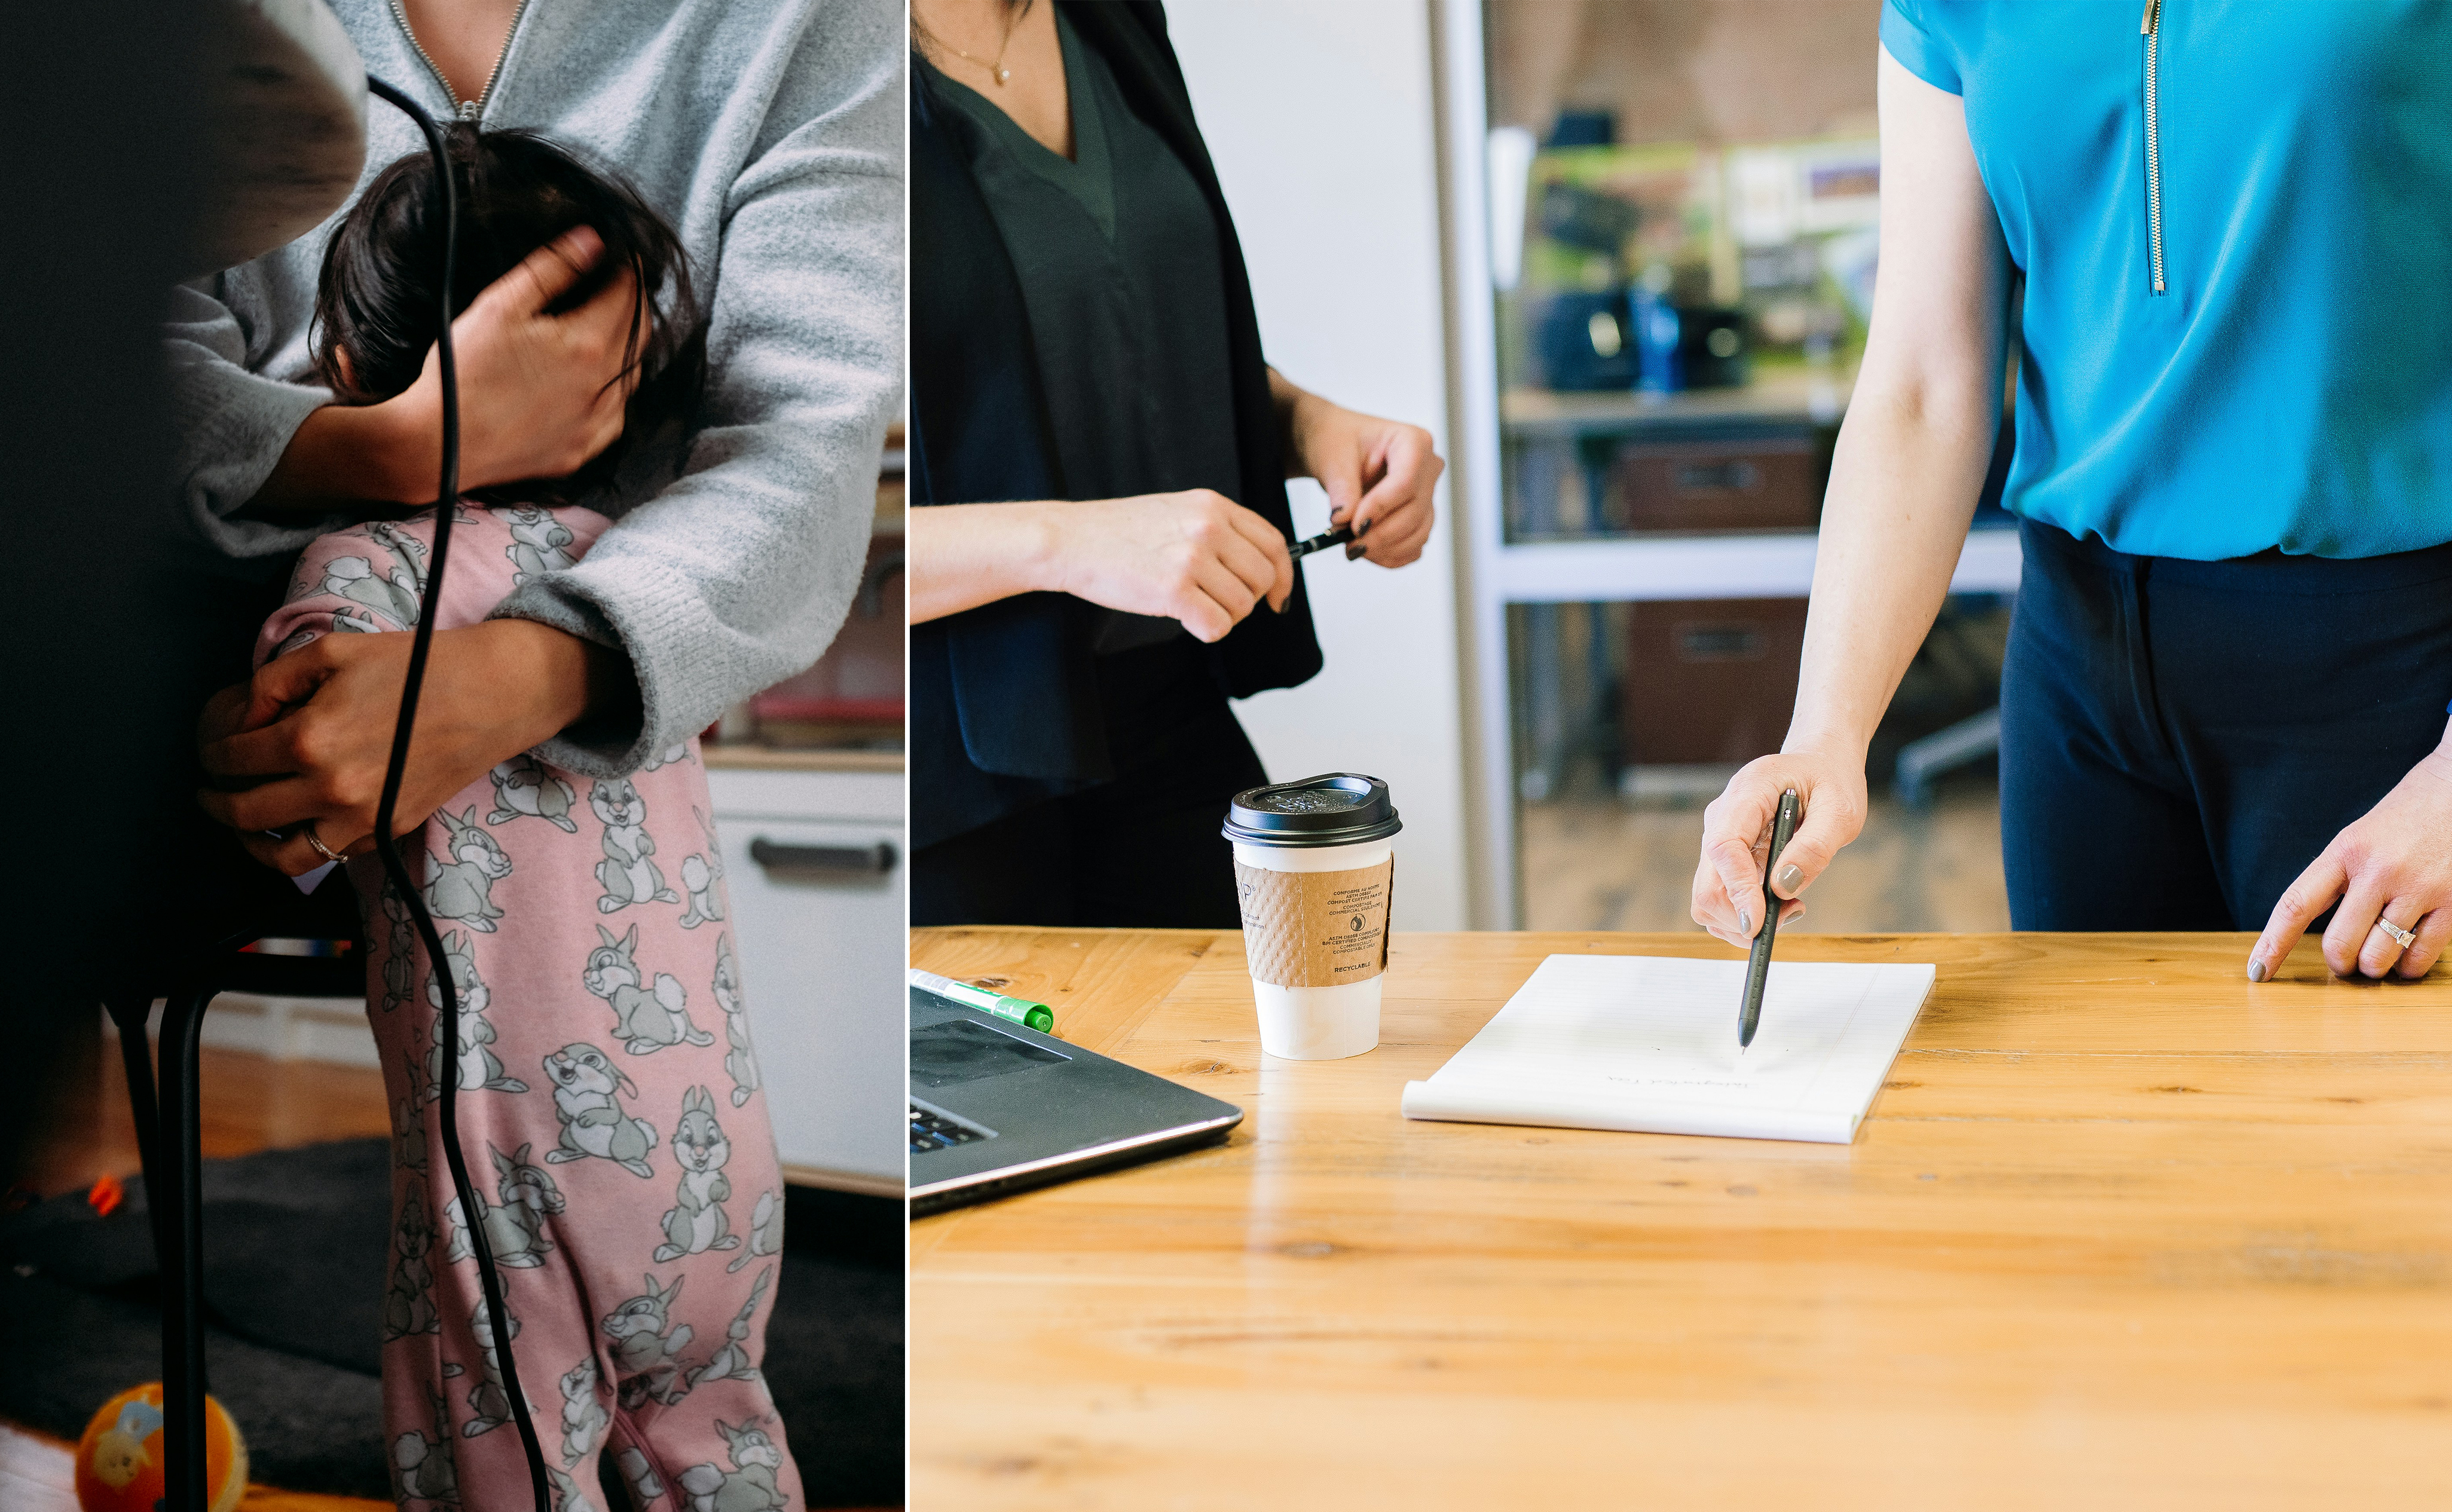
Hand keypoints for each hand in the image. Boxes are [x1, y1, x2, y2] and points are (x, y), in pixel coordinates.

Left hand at [196, 620, 611, 874]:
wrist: (491, 694)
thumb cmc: (417, 666)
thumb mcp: (334, 650)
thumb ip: (274, 681)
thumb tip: (245, 717)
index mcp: (309, 738)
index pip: (231, 757)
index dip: (212, 750)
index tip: (213, 747)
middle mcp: (329, 787)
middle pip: (244, 810)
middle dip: (215, 798)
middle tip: (209, 788)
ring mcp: (360, 817)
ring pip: (280, 854)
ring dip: (248, 840)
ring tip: (241, 822)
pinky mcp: (386, 830)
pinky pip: (327, 856)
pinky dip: (299, 850)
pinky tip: (294, 827)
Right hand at [254, 228, 639, 510]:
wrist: (437, 445)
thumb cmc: (462, 373)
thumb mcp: (501, 305)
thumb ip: (552, 268)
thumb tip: (593, 240)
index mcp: (589, 344)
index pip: (629, 295)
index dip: (627, 270)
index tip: (619, 257)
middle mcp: (605, 387)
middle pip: (640, 333)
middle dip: (632, 303)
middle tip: (615, 286)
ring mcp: (597, 424)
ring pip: (632, 375)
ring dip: (625, 346)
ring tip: (602, 326)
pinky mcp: (583, 449)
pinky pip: (616, 414)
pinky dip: (612, 390)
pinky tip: (591, 380)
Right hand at [1043, 489, 1293, 642]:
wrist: (1072, 540)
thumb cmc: (1118, 532)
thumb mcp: (1177, 512)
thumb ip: (1217, 530)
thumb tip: (1256, 567)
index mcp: (1213, 506)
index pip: (1273, 542)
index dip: (1283, 575)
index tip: (1277, 596)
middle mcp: (1208, 528)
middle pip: (1262, 578)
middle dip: (1246, 601)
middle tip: (1219, 604)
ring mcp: (1192, 558)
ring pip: (1241, 606)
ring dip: (1222, 616)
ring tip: (1192, 606)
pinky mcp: (1174, 590)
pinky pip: (1217, 626)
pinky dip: (1205, 630)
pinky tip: (1184, 618)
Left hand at [1282, 391, 1440, 567]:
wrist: (1336, 449)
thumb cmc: (1337, 440)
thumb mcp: (1332, 457)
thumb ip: (1341, 488)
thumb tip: (1344, 520)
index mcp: (1412, 441)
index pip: (1406, 482)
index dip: (1381, 508)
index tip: (1353, 526)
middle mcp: (1428, 467)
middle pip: (1415, 511)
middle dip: (1381, 534)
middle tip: (1348, 544)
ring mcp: (1427, 493)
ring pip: (1419, 532)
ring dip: (1386, 548)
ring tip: (1353, 548)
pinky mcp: (1420, 516)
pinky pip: (1415, 545)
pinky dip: (1392, 555)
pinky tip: (1369, 553)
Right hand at [1690, 747, 1868, 947]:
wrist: (1817, 765)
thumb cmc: (1830, 782)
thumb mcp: (1841, 811)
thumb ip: (1814, 847)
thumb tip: (1783, 888)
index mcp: (1747, 794)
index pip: (1724, 848)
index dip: (1737, 891)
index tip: (1758, 924)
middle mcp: (1721, 817)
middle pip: (1707, 885)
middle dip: (1742, 916)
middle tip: (1793, 912)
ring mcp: (1717, 838)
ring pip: (1708, 899)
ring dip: (1745, 918)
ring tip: (1792, 903)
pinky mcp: (1724, 858)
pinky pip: (1721, 898)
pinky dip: (1746, 913)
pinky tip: (1780, 898)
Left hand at [2250, 741, 2451, 980]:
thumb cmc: (2405, 817)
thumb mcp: (2358, 837)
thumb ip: (2337, 878)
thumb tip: (2309, 929)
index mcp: (2344, 851)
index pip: (2295, 905)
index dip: (2272, 944)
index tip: (2256, 971)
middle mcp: (2377, 870)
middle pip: (2339, 943)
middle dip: (2339, 962)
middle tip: (2346, 960)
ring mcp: (2417, 887)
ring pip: (2378, 957)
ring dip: (2374, 967)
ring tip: (2379, 955)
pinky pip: (2420, 956)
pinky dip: (2408, 967)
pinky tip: (2407, 956)